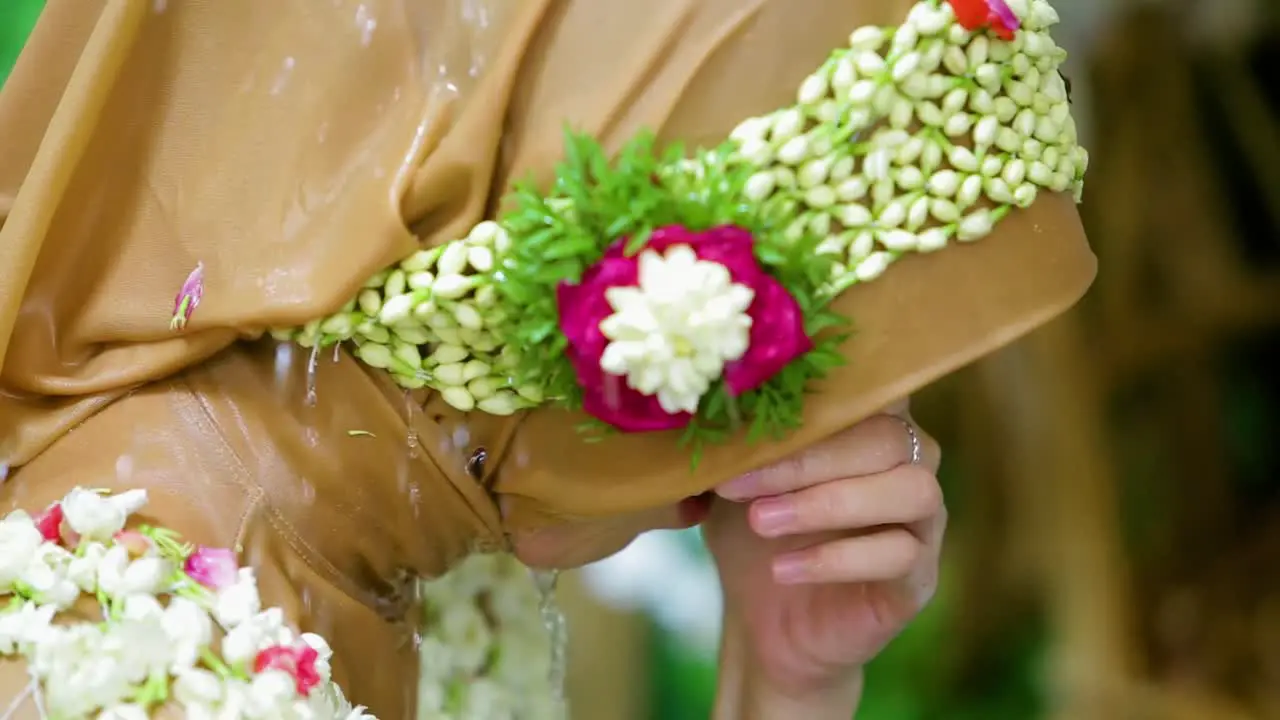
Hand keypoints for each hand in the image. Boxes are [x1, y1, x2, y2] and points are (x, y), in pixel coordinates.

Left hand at [703, 401, 944, 703]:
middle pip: (887, 437)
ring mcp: (924, 519)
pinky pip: (900, 555)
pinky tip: (782, 568)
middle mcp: (910, 461)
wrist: (765, 620)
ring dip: (829, 502)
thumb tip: (706, 413)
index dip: (824, 395)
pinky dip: (836, 559)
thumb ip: (730, 445)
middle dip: (808, 459)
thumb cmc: (753, 533)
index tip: (756, 412)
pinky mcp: (920, 575)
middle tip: (741, 484)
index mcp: (869, 423)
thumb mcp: (733, 482)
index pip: (874, 386)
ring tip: (762, 522)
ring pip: (910, 490)